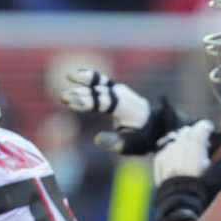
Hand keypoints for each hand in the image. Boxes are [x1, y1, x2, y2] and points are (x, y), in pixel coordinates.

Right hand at [61, 68, 187, 154]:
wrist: (156, 128)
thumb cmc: (142, 139)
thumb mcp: (131, 145)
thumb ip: (114, 142)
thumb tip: (97, 139)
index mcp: (129, 108)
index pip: (106, 102)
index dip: (89, 102)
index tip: (72, 103)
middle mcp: (126, 96)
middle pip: (102, 92)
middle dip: (83, 94)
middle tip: (64, 96)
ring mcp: (122, 92)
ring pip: (103, 83)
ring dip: (86, 80)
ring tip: (70, 76)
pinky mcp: (117, 92)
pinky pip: (103, 82)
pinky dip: (92, 78)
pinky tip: (77, 74)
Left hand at [152, 120, 217, 183]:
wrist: (179, 200)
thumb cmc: (201, 187)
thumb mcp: (216, 172)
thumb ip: (219, 156)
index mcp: (196, 143)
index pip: (202, 126)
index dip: (207, 128)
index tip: (210, 131)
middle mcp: (180, 143)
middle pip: (188, 130)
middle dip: (194, 134)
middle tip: (200, 144)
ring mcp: (167, 150)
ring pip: (175, 138)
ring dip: (182, 142)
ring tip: (187, 152)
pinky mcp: (159, 158)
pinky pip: (166, 148)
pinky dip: (173, 150)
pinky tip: (177, 159)